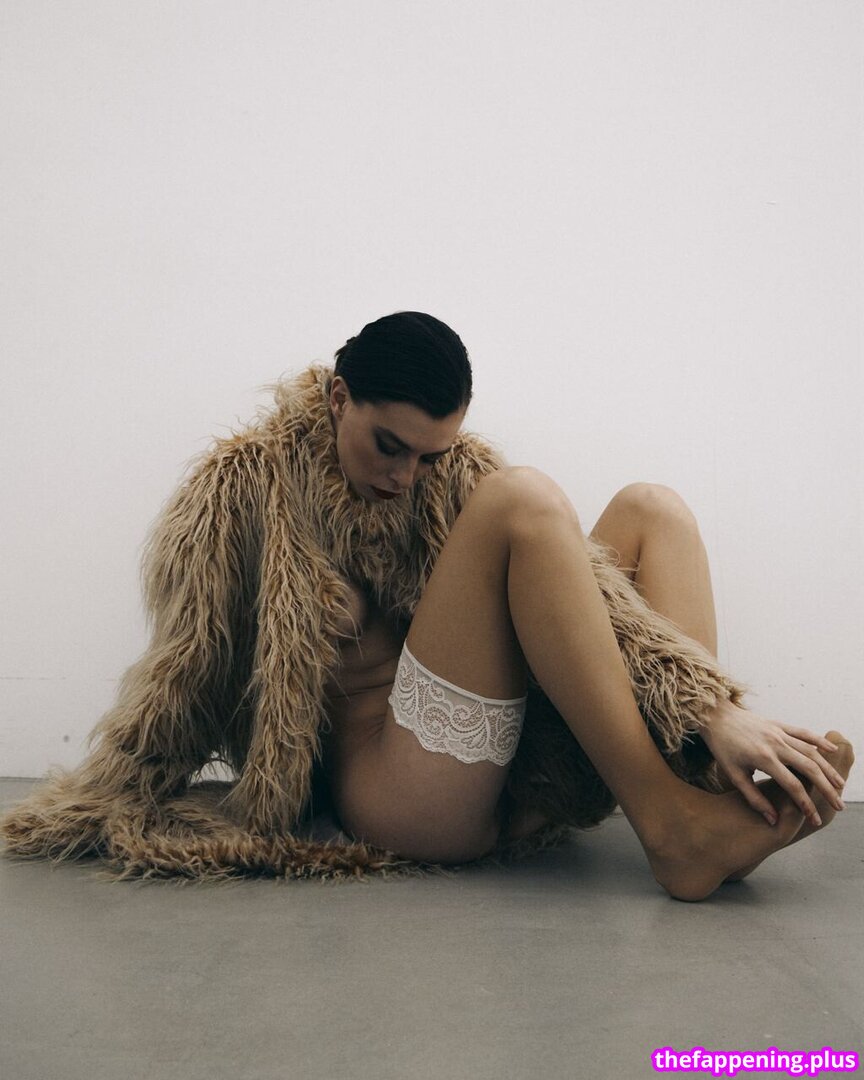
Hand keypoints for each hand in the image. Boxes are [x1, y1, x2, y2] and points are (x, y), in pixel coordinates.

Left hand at [700, 700, 845, 826]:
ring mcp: (779, 732)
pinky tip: (832, 750)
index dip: (806, 805)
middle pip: (809, 768)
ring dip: (828, 768)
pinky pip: (803, 732)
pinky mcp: (779, 724)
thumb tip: (773, 819)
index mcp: (763, 759)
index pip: (792, 786)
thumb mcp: (733, 775)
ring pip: (811, 751)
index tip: (815, 819)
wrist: (715, 717)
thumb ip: (754, 798)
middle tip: (839, 805)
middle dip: (826, 789)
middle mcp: (776, 744)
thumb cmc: (722, 748)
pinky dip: (819, 740)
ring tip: (840, 785)